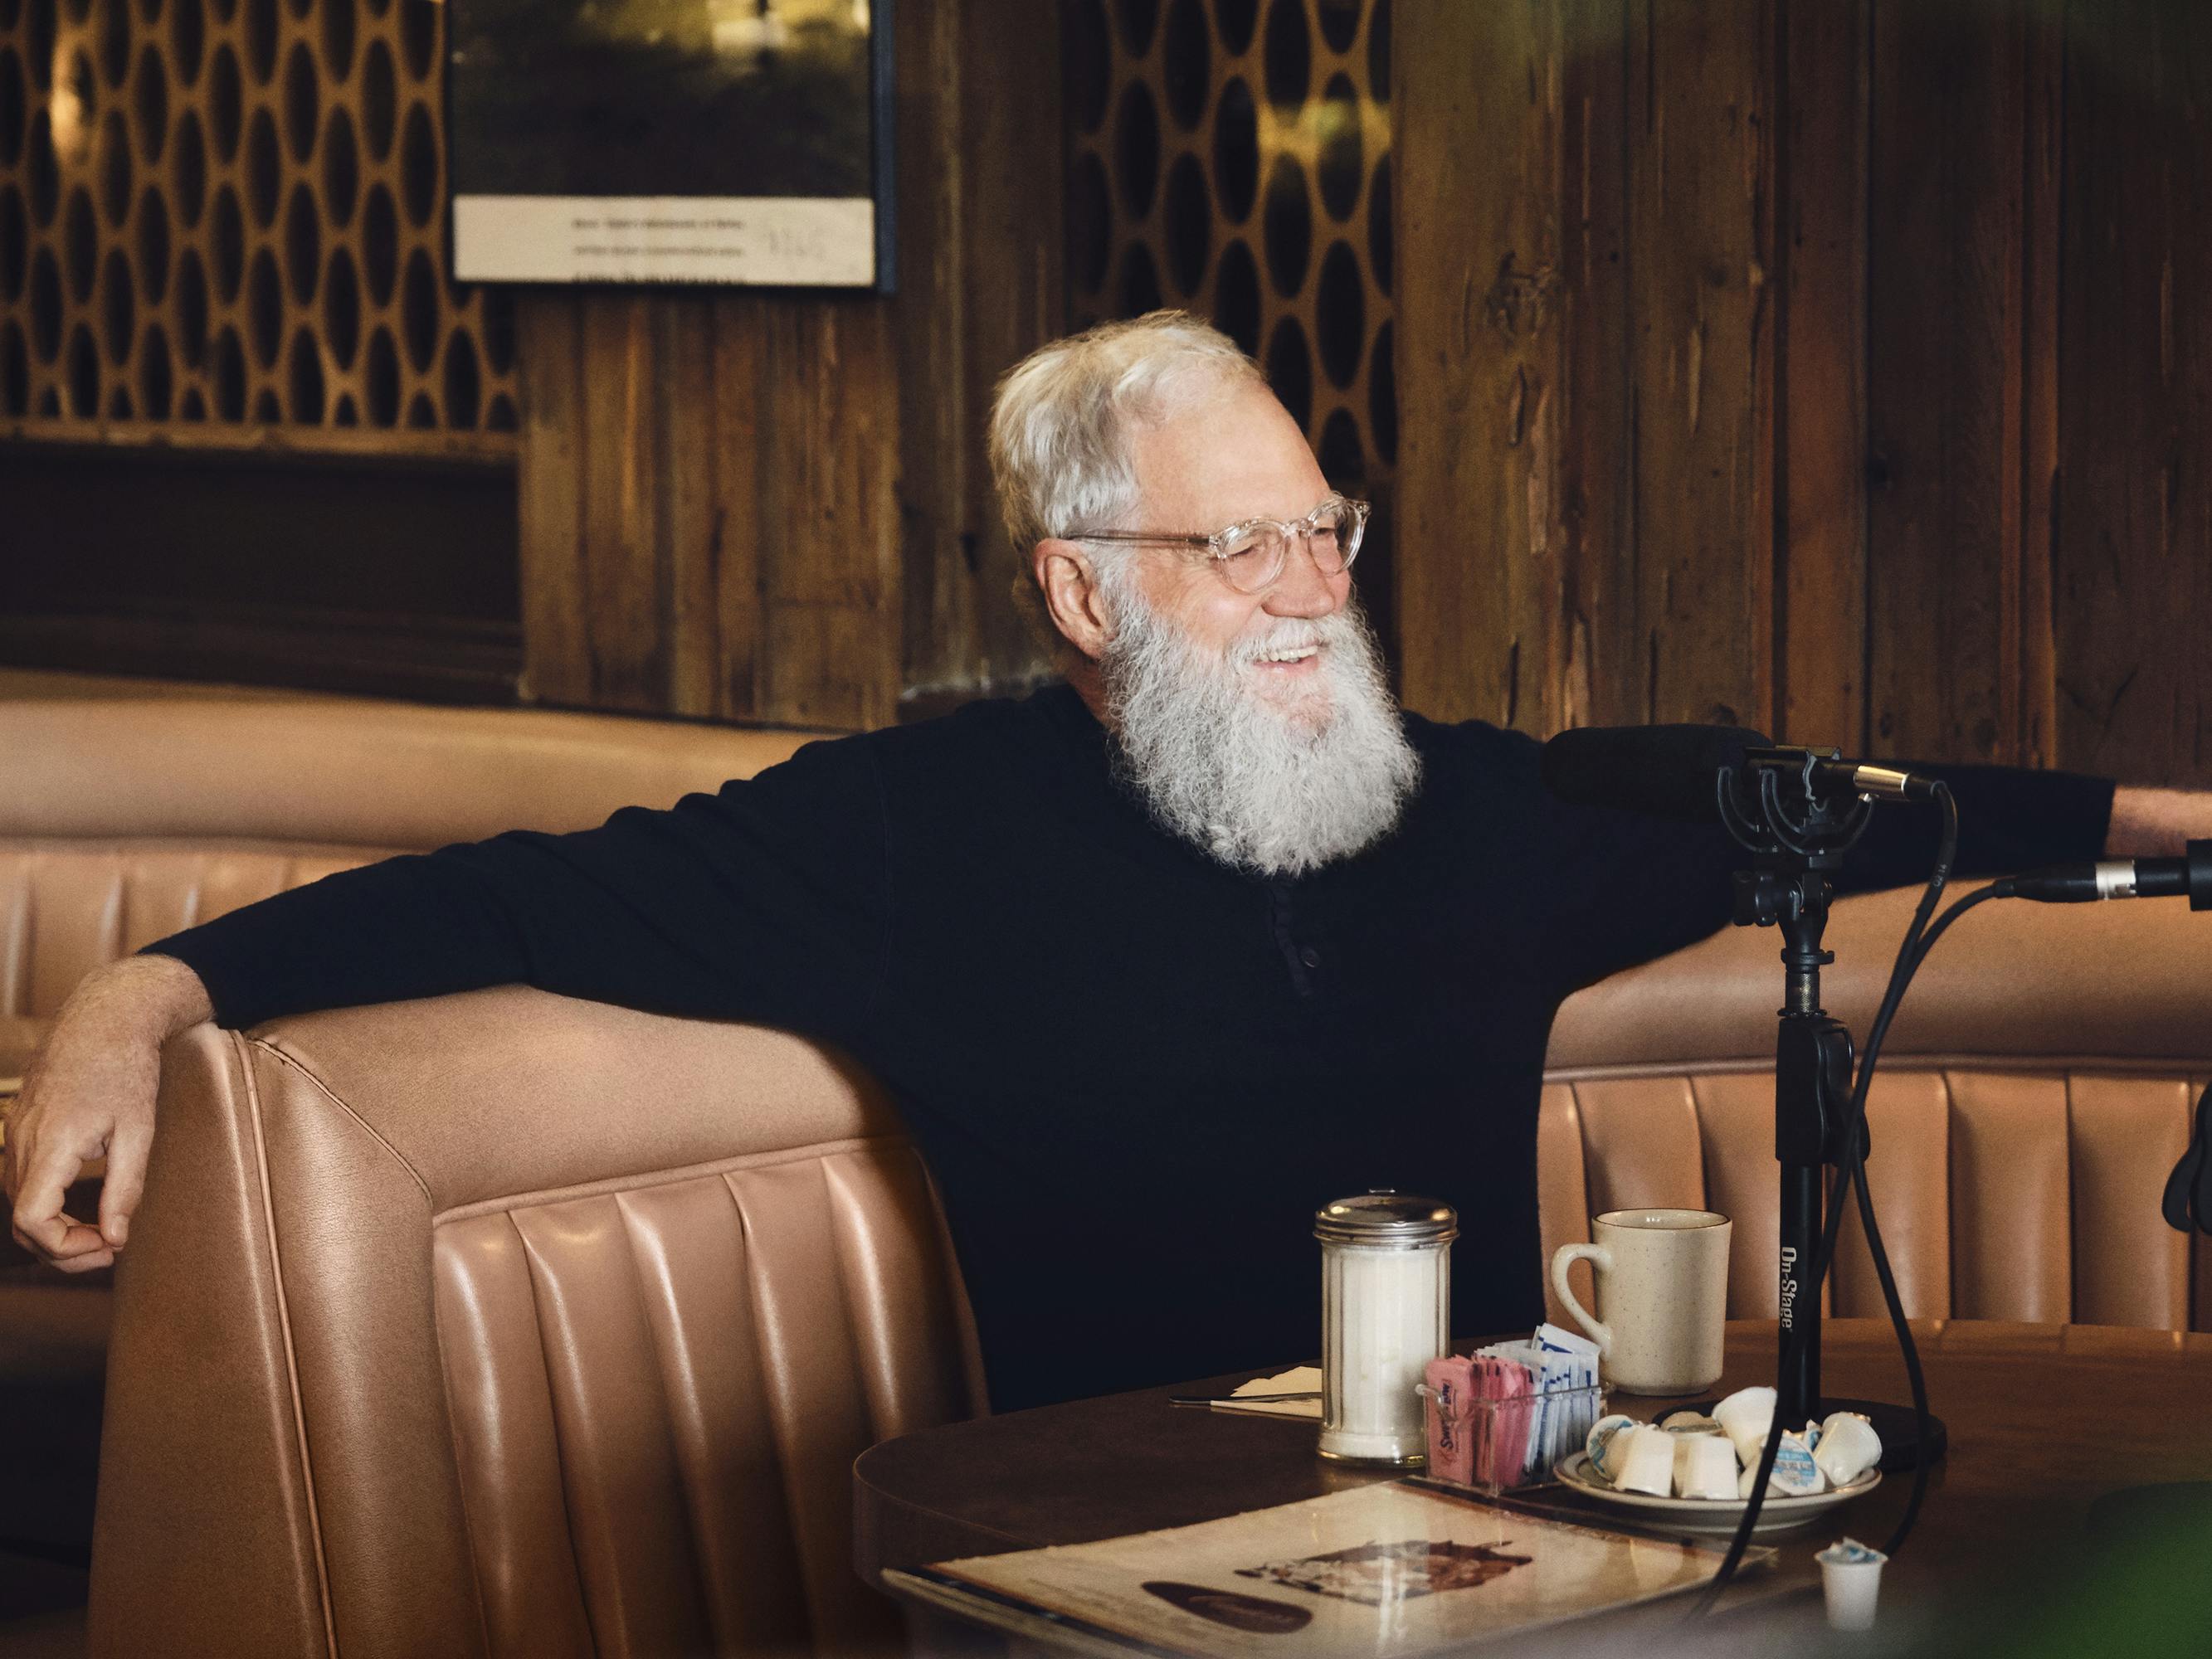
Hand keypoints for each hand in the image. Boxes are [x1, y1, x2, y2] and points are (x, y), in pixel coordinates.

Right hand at [4, 955, 211, 1271]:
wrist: (104, 1019)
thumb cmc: (126, 1069)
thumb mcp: (139, 1131)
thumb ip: (125, 1189)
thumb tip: (116, 1239)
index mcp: (49, 1146)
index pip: (32, 1220)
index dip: (65, 1246)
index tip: (108, 1244)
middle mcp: (20, 1144)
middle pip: (23, 1221)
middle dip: (65, 1247)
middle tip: (112, 1248)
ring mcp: (14, 1136)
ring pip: (21, 1205)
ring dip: (56, 1229)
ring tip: (103, 1233)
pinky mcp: (19, 1131)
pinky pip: (23, 1183)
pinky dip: (48, 1206)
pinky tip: (84, 1208)